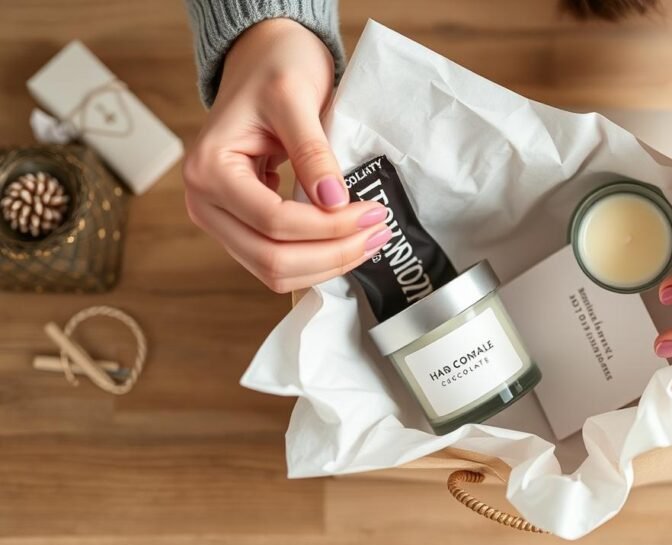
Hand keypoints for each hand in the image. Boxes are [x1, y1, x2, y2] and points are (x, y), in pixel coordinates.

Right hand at [183, 19, 390, 292]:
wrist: (263, 57)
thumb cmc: (275, 67)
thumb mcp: (295, 98)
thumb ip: (312, 152)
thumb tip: (335, 203)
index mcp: (209, 170)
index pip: (273, 222)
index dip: (328, 227)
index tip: (373, 212)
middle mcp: (204, 202)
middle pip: (271, 259)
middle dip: (331, 254)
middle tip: (378, 233)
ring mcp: (218, 218)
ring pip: (273, 270)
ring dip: (325, 264)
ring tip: (369, 241)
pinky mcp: (239, 225)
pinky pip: (276, 260)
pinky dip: (314, 259)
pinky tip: (346, 242)